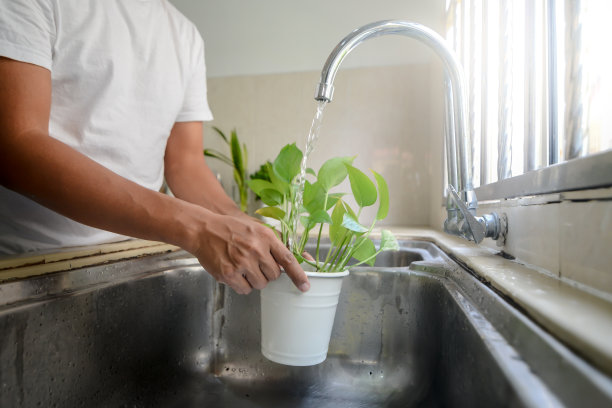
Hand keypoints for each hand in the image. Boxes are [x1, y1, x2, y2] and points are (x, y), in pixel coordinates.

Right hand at [191, 212, 309, 294]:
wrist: (204, 229)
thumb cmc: (232, 228)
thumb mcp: (257, 228)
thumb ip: (276, 244)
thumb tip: (300, 258)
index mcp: (266, 237)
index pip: (288, 259)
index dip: (298, 275)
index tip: (305, 286)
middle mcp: (256, 250)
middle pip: (274, 275)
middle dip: (268, 273)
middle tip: (256, 264)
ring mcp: (242, 262)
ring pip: (260, 284)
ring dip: (255, 280)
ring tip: (244, 266)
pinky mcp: (229, 274)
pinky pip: (245, 289)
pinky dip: (242, 285)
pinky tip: (235, 272)